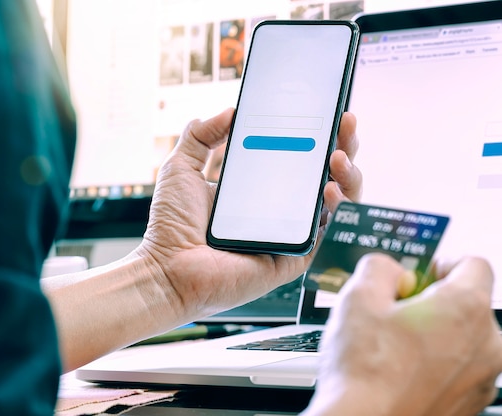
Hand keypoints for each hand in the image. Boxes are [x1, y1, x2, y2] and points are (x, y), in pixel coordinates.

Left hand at [137, 108, 361, 320]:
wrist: (166, 268)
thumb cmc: (172, 225)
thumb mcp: (182, 167)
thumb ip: (200, 135)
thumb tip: (229, 111)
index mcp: (261, 189)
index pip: (301, 158)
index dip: (320, 135)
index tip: (329, 111)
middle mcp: (281, 211)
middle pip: (327, 176)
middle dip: (345, 147)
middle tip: (344, 124)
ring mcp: (290, 235)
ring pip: (337, 205)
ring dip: (348, 177)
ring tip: (339, 155)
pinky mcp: (293, 259)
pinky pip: (326, 235)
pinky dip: (336, 211)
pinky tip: (329, 189)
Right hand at [304, 254, 501, 415]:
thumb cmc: (365, 372)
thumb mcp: (357, 296)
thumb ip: (380, 267)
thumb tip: (388, 269)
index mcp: (466, 308)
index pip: (473, 264)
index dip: (440, 263)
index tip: (419, 275)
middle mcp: (486, 345)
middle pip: (467, 304)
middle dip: (432, 303)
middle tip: (393, 312)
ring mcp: (481, 379)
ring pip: (462, 340)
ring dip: (433, 335)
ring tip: (391, 346)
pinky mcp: (468, 404)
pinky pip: (457, 370)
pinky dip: (434, 365)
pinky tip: (398, 370)